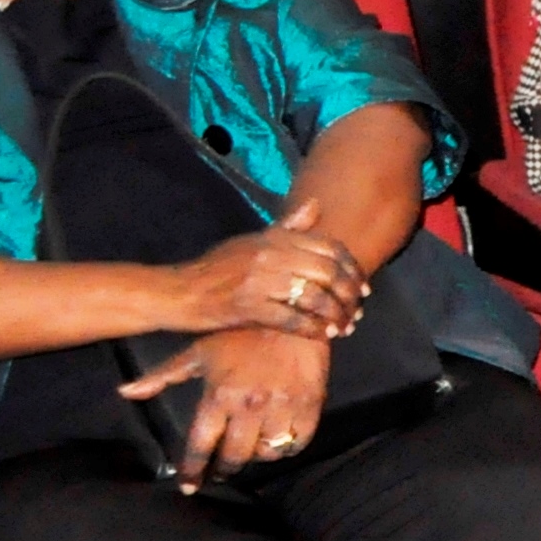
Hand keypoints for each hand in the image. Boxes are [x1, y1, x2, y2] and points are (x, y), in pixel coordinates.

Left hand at [118, 328, 327, 490]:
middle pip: (234, 456)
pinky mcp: (309, 404)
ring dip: (256, 457)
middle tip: (220, 472)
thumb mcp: (198, 350)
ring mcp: (282, 406)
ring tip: (250, 451)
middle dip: (224, 469)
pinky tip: (278, 441)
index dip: (192, 469)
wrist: (291, 310)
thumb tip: (126, 392)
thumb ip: (163, 376)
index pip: (200, 445)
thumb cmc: (240, 332)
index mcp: (219, 396)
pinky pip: (298, 442)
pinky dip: (287, 447)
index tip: (189, 486)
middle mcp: (250, 406)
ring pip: (267, 453)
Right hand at [169, 211, 365, 340]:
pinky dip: (313, 329)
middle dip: (349, 294)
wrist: (178, 292)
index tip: (363, 286)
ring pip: (315, 297)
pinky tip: (323, 335)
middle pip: (328, 272)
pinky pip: (292, 319)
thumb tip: (315, 205)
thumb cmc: (217, 268)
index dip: (352, 268)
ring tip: (344, 326)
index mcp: (274, 237)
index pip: (329, 247)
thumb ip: (287, 227)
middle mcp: (270, 255)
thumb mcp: (252, 240)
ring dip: (335, 315)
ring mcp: (259, 280)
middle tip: (357, 309)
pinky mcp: (248, 306)